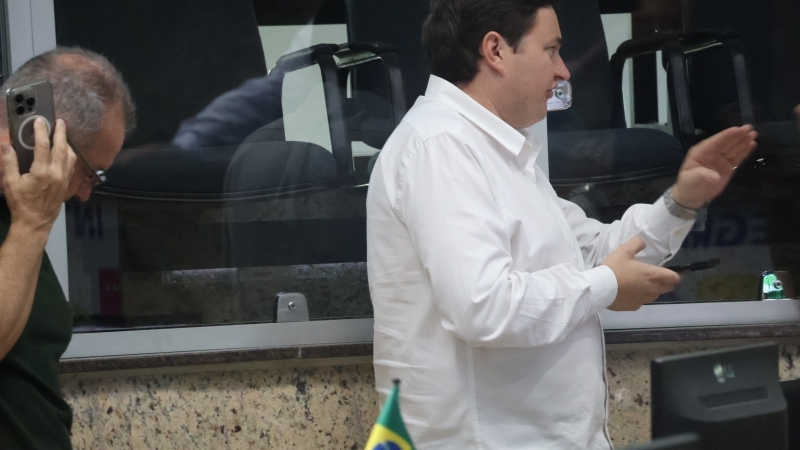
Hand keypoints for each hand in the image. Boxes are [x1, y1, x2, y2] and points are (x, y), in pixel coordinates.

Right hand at [1, 118, 75, 236]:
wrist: (35, 222)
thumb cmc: (21, 203)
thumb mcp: (11, 183)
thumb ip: (9, 163)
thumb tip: (7, 146)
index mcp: (42, 171)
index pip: (43, 146)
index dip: (41, 131)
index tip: (40, 121)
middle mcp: (57, 173)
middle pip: (62, 147)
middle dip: (61, 133)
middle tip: (60, 122)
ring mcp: (64, 178)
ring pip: (70, 156)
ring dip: (66, 143)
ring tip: (62, 134)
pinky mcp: (66, 184)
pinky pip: (71, 165)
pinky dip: (68, 155)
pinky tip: (64, 152)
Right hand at [601, 237, 680, 310]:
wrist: (600, 288)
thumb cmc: (614, 269)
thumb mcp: (624, 250)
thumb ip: (636, 244)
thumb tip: (643, 243)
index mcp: (652, 275)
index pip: (674, 278)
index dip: (679, 275)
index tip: (679, 271)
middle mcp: (652, 289)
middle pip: (668, 288)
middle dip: (668, 282)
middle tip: (662, 276)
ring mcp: (643, 299)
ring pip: (656, 295)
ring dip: (656, 289)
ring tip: (646, 284)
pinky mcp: (634, 307)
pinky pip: (643, 301)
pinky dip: (642, 296)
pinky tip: (632, 292)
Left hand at [671, 125, 756, 208]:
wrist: (692, 197)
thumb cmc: (688, 186)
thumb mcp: (690, 180)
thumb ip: (700, 176)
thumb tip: (714, 177)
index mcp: (701, 152)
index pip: (716, 142)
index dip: (727, 135)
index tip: (739, 129)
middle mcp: (712, 154)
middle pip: (727, 143)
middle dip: (738, 136)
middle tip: (750, 128)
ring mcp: (721, 160)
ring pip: (734, 149)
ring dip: (743, 141)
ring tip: (754, 134)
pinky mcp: (728, 167)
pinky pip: (737, 158)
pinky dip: (745, 151)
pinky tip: (752, 145)